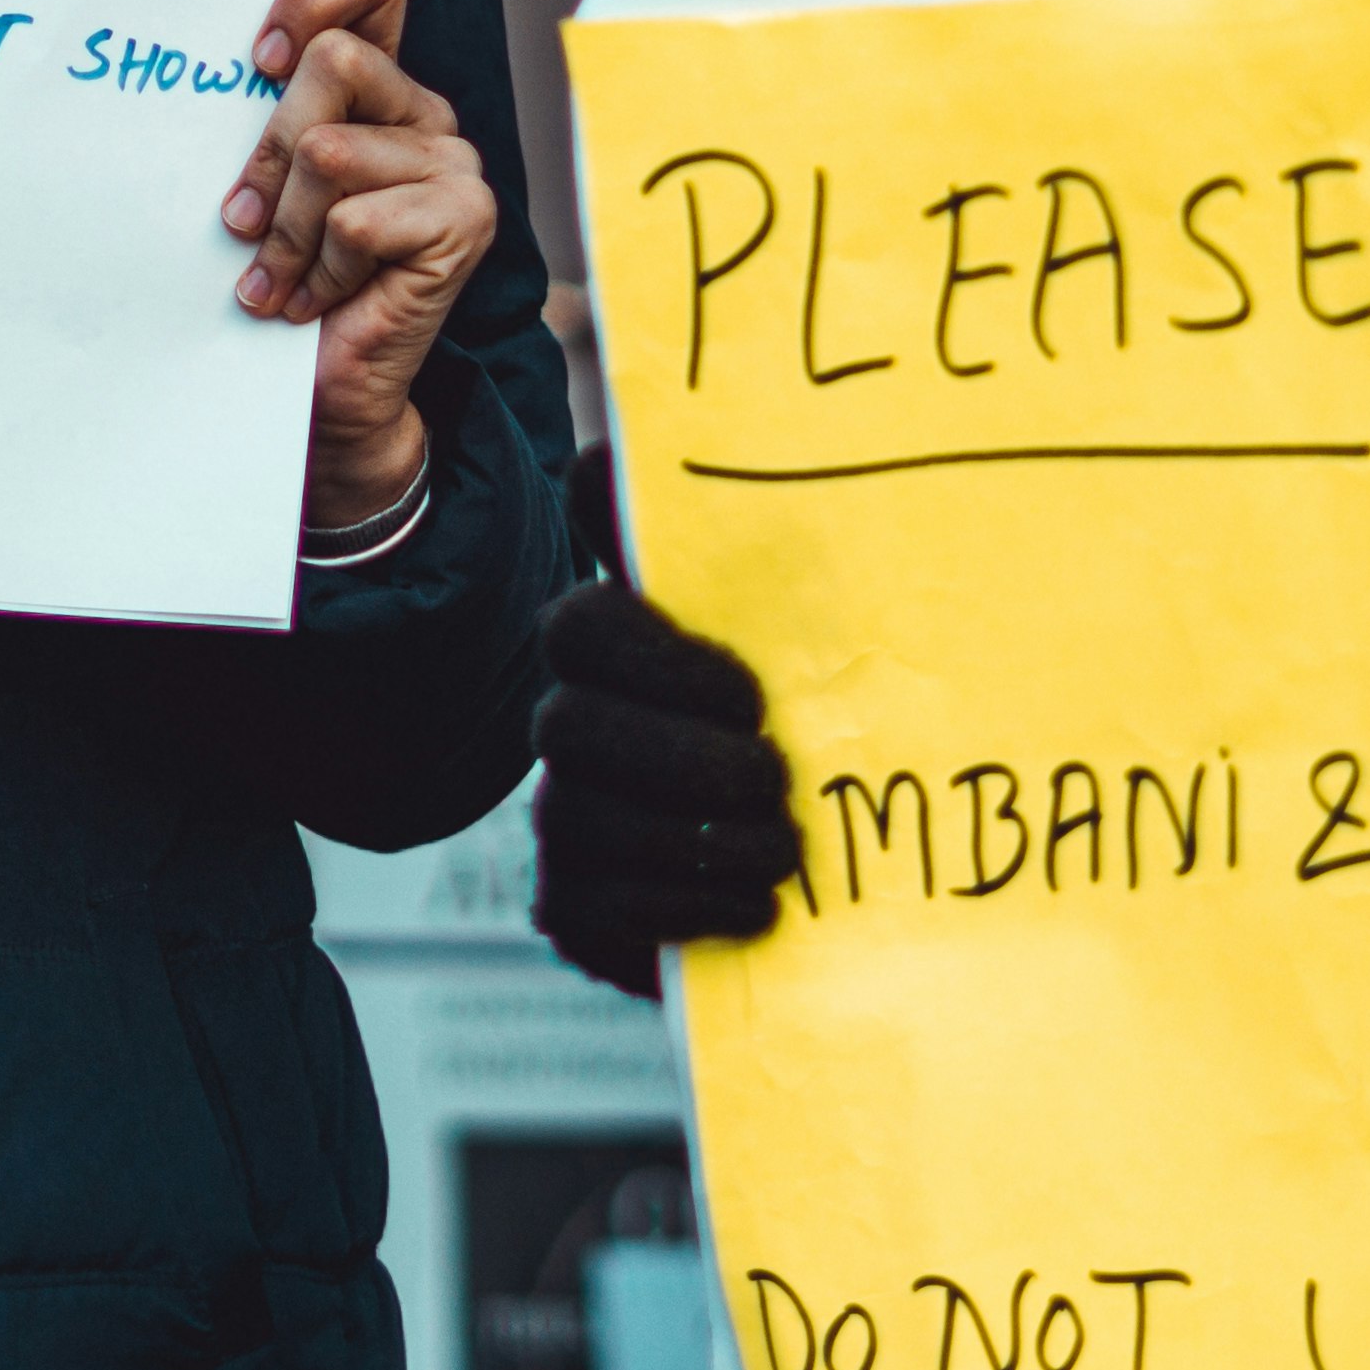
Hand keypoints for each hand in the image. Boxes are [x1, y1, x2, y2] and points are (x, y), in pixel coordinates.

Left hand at [220, 0, 491, 528]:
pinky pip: (354, 218)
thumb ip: (266, 115)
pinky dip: (317, 270)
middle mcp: (426, 113)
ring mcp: (455, 165)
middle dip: (267, 152)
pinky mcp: (463, 220)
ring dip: (284, 229)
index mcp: (382, 86)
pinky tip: (322, 300)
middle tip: (245, 224)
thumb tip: (229, 63)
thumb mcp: (263, 183)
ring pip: (327, 148)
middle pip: (331, 61)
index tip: (262, 61)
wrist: (326, 395)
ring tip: (280, 278)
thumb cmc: (284, 283)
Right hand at [530, 449, 800, 995]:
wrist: (807, 854)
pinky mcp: (573, 902)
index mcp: (614, 643)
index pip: (583, 623)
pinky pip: (593, 906)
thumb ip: (745, 553)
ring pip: (580, 820)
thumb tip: (678, 461)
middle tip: (774, 781)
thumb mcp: (794, 627)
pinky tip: (755, 906)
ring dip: (693, 841)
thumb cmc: (802, 713)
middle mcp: (569, 719)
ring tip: (782, 852)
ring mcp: (563, 812)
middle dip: (681, 761)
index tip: (751, 695)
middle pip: (569, 726)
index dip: (658, 661)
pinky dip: (681, 908)